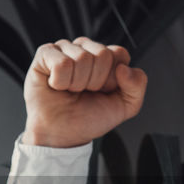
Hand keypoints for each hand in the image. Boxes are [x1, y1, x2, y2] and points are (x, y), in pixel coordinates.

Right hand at [22, 37, 147, 147]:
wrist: (63, 134)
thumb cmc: (88, 118)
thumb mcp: (125, 106)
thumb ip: (137, 85)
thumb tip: (124, 68)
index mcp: (106, 57)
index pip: (119, 53)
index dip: (113, 79)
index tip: (103, 91)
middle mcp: (86, 49)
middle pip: (102, 54)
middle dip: (95, 81)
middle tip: (84, 92)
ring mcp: (65, 49)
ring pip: (82, 58)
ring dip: (77, 83)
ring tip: (70, 91)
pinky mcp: (45, 53)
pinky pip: (61, 62)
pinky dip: (60, 81)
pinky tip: (57, 86)